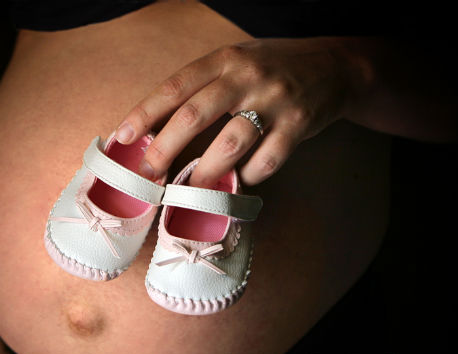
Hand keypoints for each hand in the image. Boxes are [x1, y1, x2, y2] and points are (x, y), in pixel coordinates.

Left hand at [115, 37, 363, 186]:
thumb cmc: (274, 69)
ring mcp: (274, 100)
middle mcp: (246, 76)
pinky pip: (267, 159)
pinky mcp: (299, 124)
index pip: (174, 87)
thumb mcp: (237, 63)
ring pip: (230, 143)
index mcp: (224, 60)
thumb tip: (162, 127)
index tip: (122, 137)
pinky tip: (244, 180)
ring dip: (206, 172)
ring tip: (192, 188)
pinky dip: (251, 175)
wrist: (335, 66)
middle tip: (149, 173)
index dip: (145, 114)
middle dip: (165, 149)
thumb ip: (206, 86)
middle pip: (194, 116)